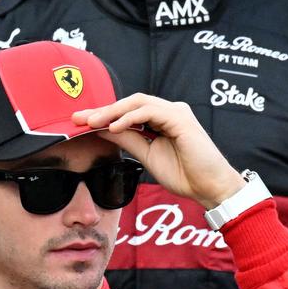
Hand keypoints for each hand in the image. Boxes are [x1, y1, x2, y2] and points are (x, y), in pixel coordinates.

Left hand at [73, 93, 245, 207]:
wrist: (209, 186)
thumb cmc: (184, 173)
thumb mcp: (147, 155)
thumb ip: (128, 139)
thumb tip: (102, 129)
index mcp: (162, 119)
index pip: (129, 111)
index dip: (104, 114)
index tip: (79, 121)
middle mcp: (170, 111)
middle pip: (131, 102)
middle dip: (103, 109)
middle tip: (78, 118)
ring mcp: (176, 112)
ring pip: (139, 102)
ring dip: (113, 111)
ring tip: (92, 122)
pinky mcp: (181, 118)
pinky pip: (151, 111)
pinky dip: (130, 116)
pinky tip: (115, 126)